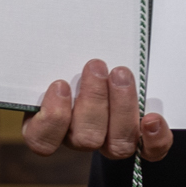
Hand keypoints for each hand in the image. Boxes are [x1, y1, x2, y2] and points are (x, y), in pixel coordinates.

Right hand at [24, 60, 171, 161]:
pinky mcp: (140, 141)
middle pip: (85, 138)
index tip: (60, 84)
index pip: (43, 141)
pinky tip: (153, 119)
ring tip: (121, 74)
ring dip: (121, 108)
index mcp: (50, 124)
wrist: (106, 56)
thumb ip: (39, 54)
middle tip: (96, 66)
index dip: (52, 119)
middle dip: (93, 101)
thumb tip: (31, 34)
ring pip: (116, 144)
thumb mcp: (51, 52)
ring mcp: (110, 141)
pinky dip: (154, 139)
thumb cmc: (72, 52)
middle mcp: (79, 137)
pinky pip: (149, 152)